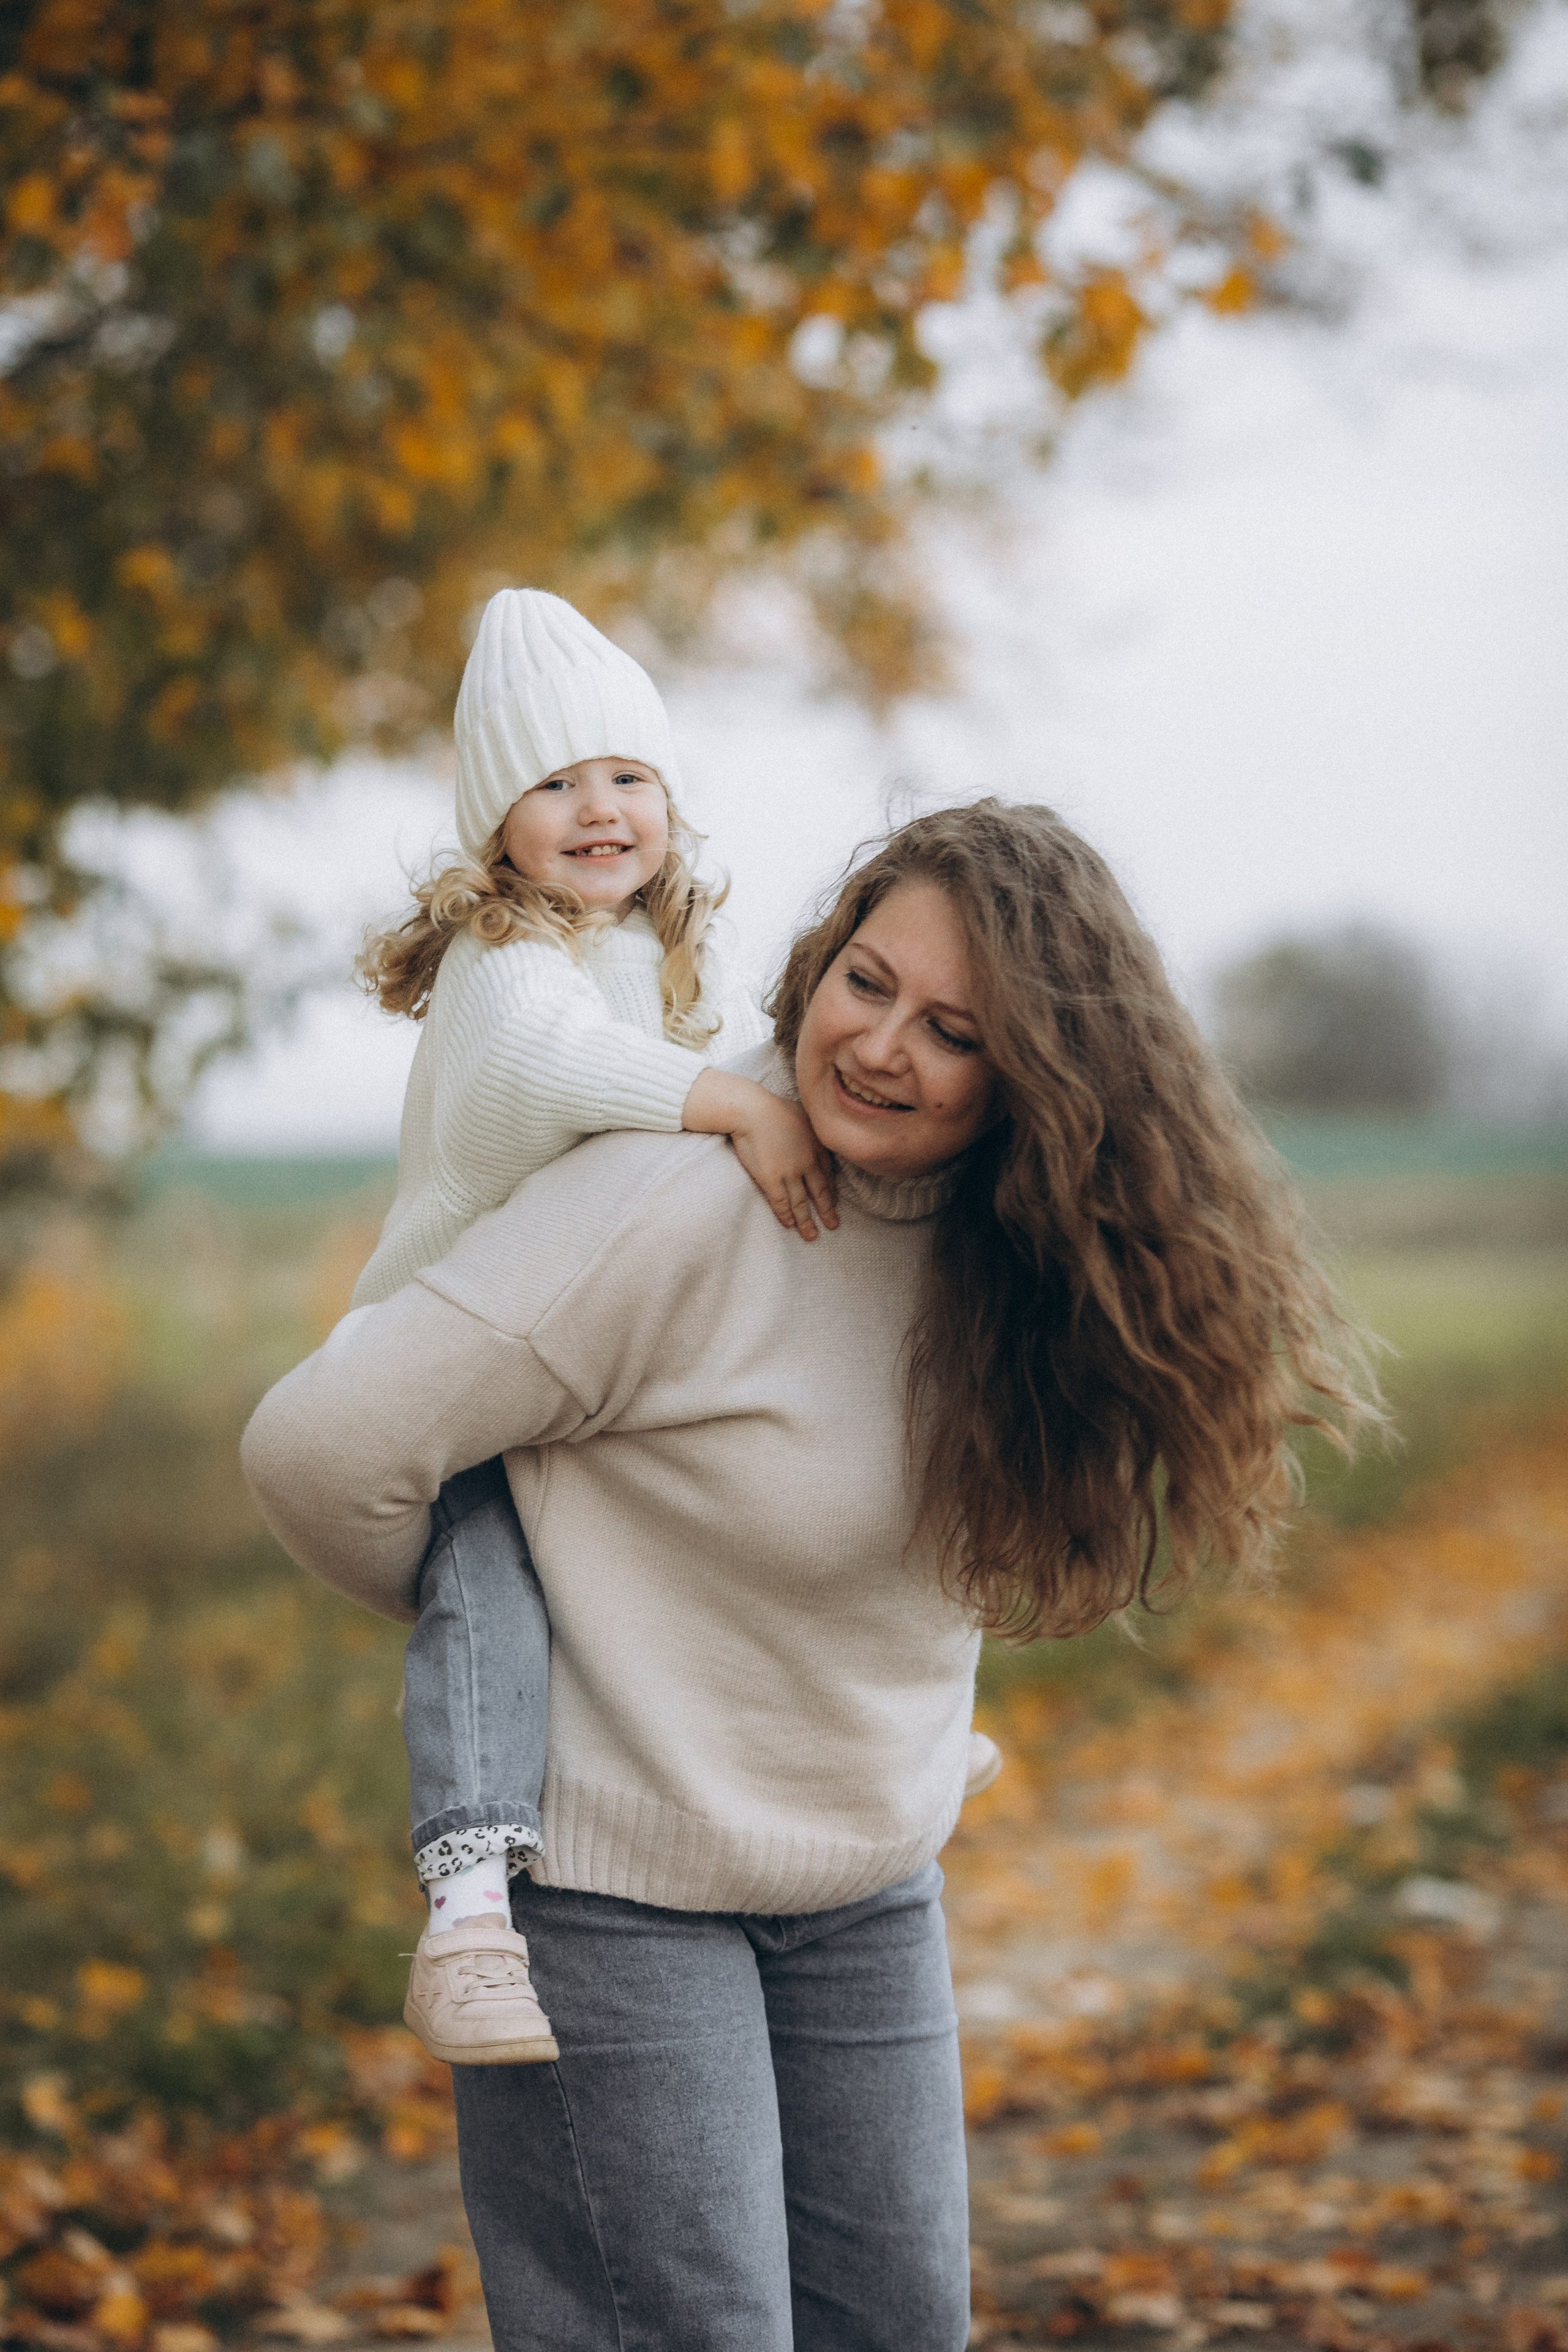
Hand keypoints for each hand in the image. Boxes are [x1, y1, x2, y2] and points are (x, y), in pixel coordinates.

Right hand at [729, 1092, 838, 1240]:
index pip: (828, 1174)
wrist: (752, 1110)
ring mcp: (790, 1173)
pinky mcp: (771, 1180)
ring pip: (802, 1203)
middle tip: (833, 1225)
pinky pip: (781, 1203)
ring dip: (807, 1221)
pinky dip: (785, 1215)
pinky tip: (788, 1225)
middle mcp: (808, 1163)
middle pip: (820, 1193)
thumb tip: (813, 1132)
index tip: (833, 1201)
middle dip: (827, 1211)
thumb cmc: (775, 1107)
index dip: (831, 1190)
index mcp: (817, 1146)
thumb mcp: (804, 1114)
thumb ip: (812, 1128)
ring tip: (811, 1236)